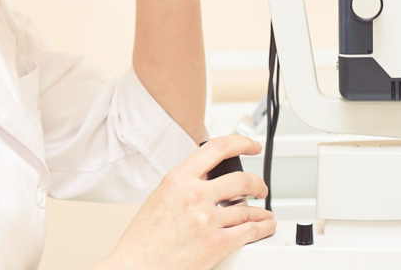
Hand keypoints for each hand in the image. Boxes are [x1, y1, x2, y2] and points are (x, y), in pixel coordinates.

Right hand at [101, 135, 274, 269]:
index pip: (217, 148)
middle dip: (257, 184)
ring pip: (248, 209)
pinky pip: (248, 231)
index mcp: (179, 179)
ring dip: (261, 211)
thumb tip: (210, 177)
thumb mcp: (161, 196)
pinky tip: (264, 226)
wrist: (136, 266)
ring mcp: (207, 219)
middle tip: (261, 188)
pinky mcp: (216, 243)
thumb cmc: (144, 238)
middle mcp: (195, 196)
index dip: (241, 143)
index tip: (252, 145)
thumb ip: (186, 183)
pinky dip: (261, 228)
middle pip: (241, 180)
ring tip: (263, 213)